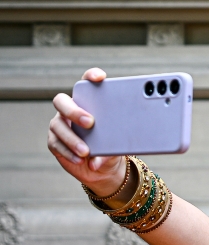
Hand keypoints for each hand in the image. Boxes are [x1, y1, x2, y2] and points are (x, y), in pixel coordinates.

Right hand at [47, 67, 126, 195]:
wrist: (104, 167)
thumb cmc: (112, 148)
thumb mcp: (118, 144)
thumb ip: (115, 144)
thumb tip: (106, 153)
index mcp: (87, 103)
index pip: (86, 83)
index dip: (90, 76)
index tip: (100, 78)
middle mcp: (70, 110)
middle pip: (62, 102)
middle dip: (74, 111)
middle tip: (90, 122)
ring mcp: (60, 125)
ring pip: (58, 126)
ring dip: (72, 138)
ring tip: (86, 151)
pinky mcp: (54, 142)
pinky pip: (57, 144)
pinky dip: (69, 152)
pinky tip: (80, 160)